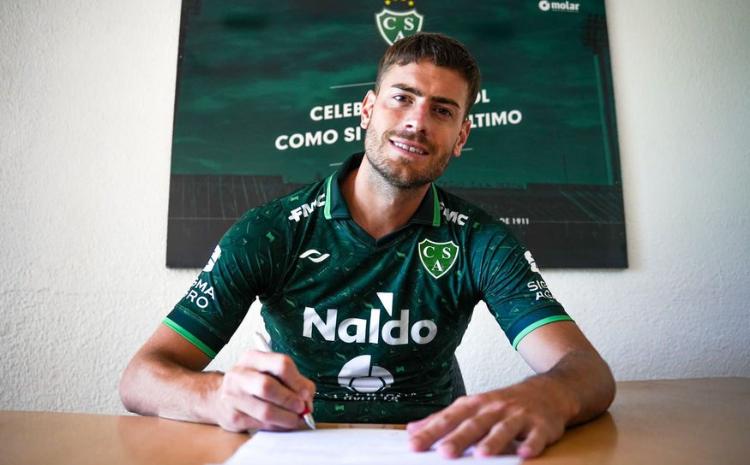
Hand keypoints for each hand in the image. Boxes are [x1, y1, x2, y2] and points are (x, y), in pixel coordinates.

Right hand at [213, 350, 315, 431]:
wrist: (219, 398)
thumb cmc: (252, 384)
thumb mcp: (270, 373)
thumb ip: (294, 381)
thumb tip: (308, 398)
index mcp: (252, 358)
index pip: (280, 364)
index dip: (297, 381)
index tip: (306, 393)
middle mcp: (239, 374)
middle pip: (268, 386)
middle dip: (289, 400)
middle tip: (302, 408)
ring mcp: (233, 396)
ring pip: (265, 410)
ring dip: (286, 418)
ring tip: (295, 419)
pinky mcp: (232, 417)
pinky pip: (260, 425)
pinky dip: (277, 426)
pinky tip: (282, 424)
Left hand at [407, 377, 573, 458]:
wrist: (548, 391)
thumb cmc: (504, 403)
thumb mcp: (473, 406)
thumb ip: (444, 419)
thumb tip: (413, 429)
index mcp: (475, 404)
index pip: (449, 418)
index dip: (431, 431)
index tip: (414, 444)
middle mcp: (495, 408)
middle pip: (474, 424)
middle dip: (459, 438)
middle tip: (443, 452)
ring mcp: (519, 415)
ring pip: (504, 429)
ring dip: (493, 441)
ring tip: (482, 455)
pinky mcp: (540, 425)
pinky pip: (535, 436)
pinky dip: (530, 445)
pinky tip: (524, 454)